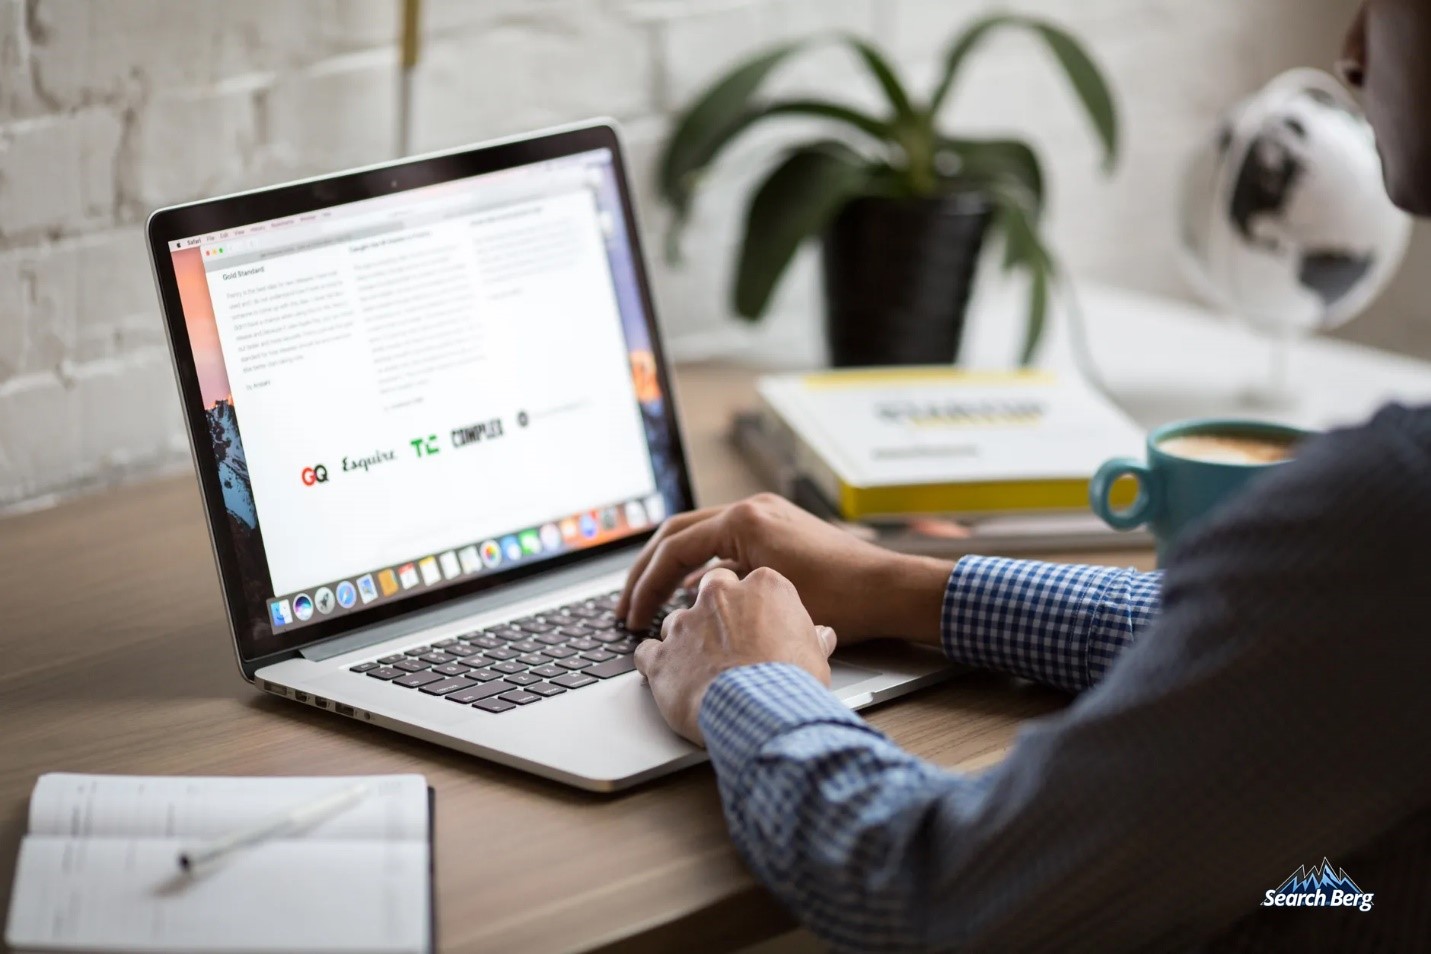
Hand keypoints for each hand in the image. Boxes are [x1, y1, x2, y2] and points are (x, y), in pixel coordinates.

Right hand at [618, 493, 952, 644]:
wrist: (891, 591)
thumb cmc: (842, 600)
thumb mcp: (768, 599)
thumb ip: (720, 595)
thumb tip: (685, 605)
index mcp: (745, 519)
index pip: (674, 548)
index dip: (646, 586)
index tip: (633, 617)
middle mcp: (753, 509)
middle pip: (677, 534)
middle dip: (647, 572)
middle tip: (627, 607)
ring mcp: (766, 516)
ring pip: (700, 537)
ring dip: (672, 569)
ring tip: (652, 605)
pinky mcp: (778, 531)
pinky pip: (725, 545)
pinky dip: (703, 569)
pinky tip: (695, 600)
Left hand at [635, 566, 836, 744]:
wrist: (761, 712)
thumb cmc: (791, 682)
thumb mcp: (815, 656)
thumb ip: (812, 638)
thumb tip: (822, 637)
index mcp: (762, 586)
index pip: (751, 582)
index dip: (752, 607)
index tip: (756, 624)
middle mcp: (719, 596)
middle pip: (710, 591)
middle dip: (715, 612)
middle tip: (727, 640)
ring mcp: (685, 623)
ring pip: (677, 622)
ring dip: (686, 641)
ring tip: (701, 670)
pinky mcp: (661, 655)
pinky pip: (647, 652)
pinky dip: (655, 664)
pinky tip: (669, 679)